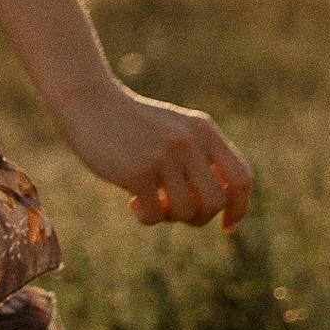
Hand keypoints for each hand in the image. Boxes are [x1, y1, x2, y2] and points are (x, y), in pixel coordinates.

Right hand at [61, 76, 253, 230]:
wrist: (88, 102)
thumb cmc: (131, 124)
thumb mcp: (173, 131)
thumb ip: (198, 159)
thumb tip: (218, 207)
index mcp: (203, 129)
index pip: (241, 177)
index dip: (239, 207)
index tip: (226, 226)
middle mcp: (188, 141)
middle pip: (215, 201)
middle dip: (199, 218)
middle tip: (174, 211)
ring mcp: (164, 155)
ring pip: (187, 211)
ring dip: (169, 217)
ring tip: (151, 204)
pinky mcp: (138, 170)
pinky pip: (155, 215)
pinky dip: (146, 217)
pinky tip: (132, 203)